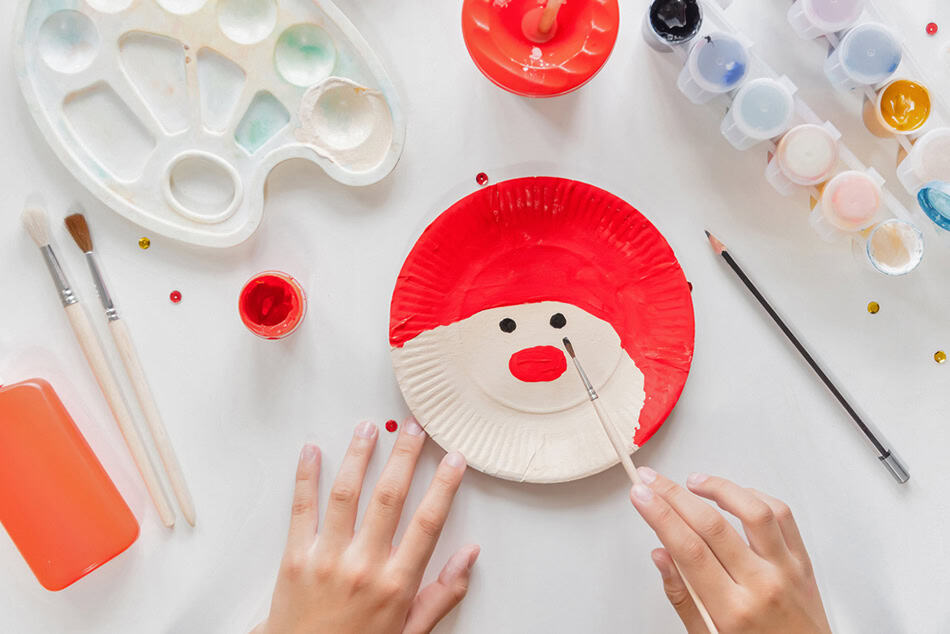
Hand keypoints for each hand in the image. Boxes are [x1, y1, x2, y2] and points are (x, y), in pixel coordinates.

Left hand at [254, 420, 478, 633]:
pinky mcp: (294, 558)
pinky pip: (301, 509)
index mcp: (395, 583)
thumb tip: (469, 556)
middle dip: (405, 456)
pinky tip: (312, 451)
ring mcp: (327, 559)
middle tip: (414, 429)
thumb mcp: (410, 631)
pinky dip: (305, 476)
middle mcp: (362, 566)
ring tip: (369, 428)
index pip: (427, 522)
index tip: (453, 460)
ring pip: (346, 493)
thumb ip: (443, 593)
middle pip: (389, 497)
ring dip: (359, 455)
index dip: (444, 486)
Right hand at [630, 468, 830, 633]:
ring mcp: (786, 571)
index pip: (688, 549)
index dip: (659, 515)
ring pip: (753, 511)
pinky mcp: (803, 563)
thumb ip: (682, 597)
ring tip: (693, 481)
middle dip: (673, 495)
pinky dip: (755, 497)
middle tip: (652, 480)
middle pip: (711, 525)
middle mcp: (761, 586)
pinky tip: (734, 494)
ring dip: (718, 488)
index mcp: (732, 610)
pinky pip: (783, 517)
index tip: (641, 496)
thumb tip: (661, 555)